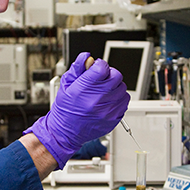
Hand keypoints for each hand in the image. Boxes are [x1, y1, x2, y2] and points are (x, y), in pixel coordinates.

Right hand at [25, 52, 129, 167]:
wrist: (66, 132)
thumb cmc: (65, 109)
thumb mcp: (66, 84)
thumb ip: (78, 68)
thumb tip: (87, 57)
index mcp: (84, 89)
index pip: (102, 67)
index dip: (99, 65)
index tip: (96, 68)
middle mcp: (97, 100)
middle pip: (116, 76)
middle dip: (109, 74)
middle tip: (101, 79)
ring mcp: (107, 110)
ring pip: (122, 88)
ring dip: (115, 86)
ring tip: (104, 91)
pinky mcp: (114, 118)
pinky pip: (124, 101)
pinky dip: (118, 98)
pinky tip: (108, 100)